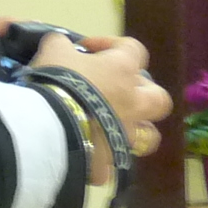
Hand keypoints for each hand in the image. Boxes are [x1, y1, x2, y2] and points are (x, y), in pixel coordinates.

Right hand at [34, 34, 172, 185]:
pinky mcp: (108, 163)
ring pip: (148, 138)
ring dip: (134, 131)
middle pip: (159, 99)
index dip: (112, 44)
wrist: (48, 126)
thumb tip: (63, 45)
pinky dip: (101, 159)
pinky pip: (111, 163)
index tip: (86, 49)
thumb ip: (62, 43)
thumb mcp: (54, 49)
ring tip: (113, 128)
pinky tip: (86, 154)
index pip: (133, 49)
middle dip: (145, 93)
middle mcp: (133, 104)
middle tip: (120, 90)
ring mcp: (124, 136)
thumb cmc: (58, 81)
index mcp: (123, 71)